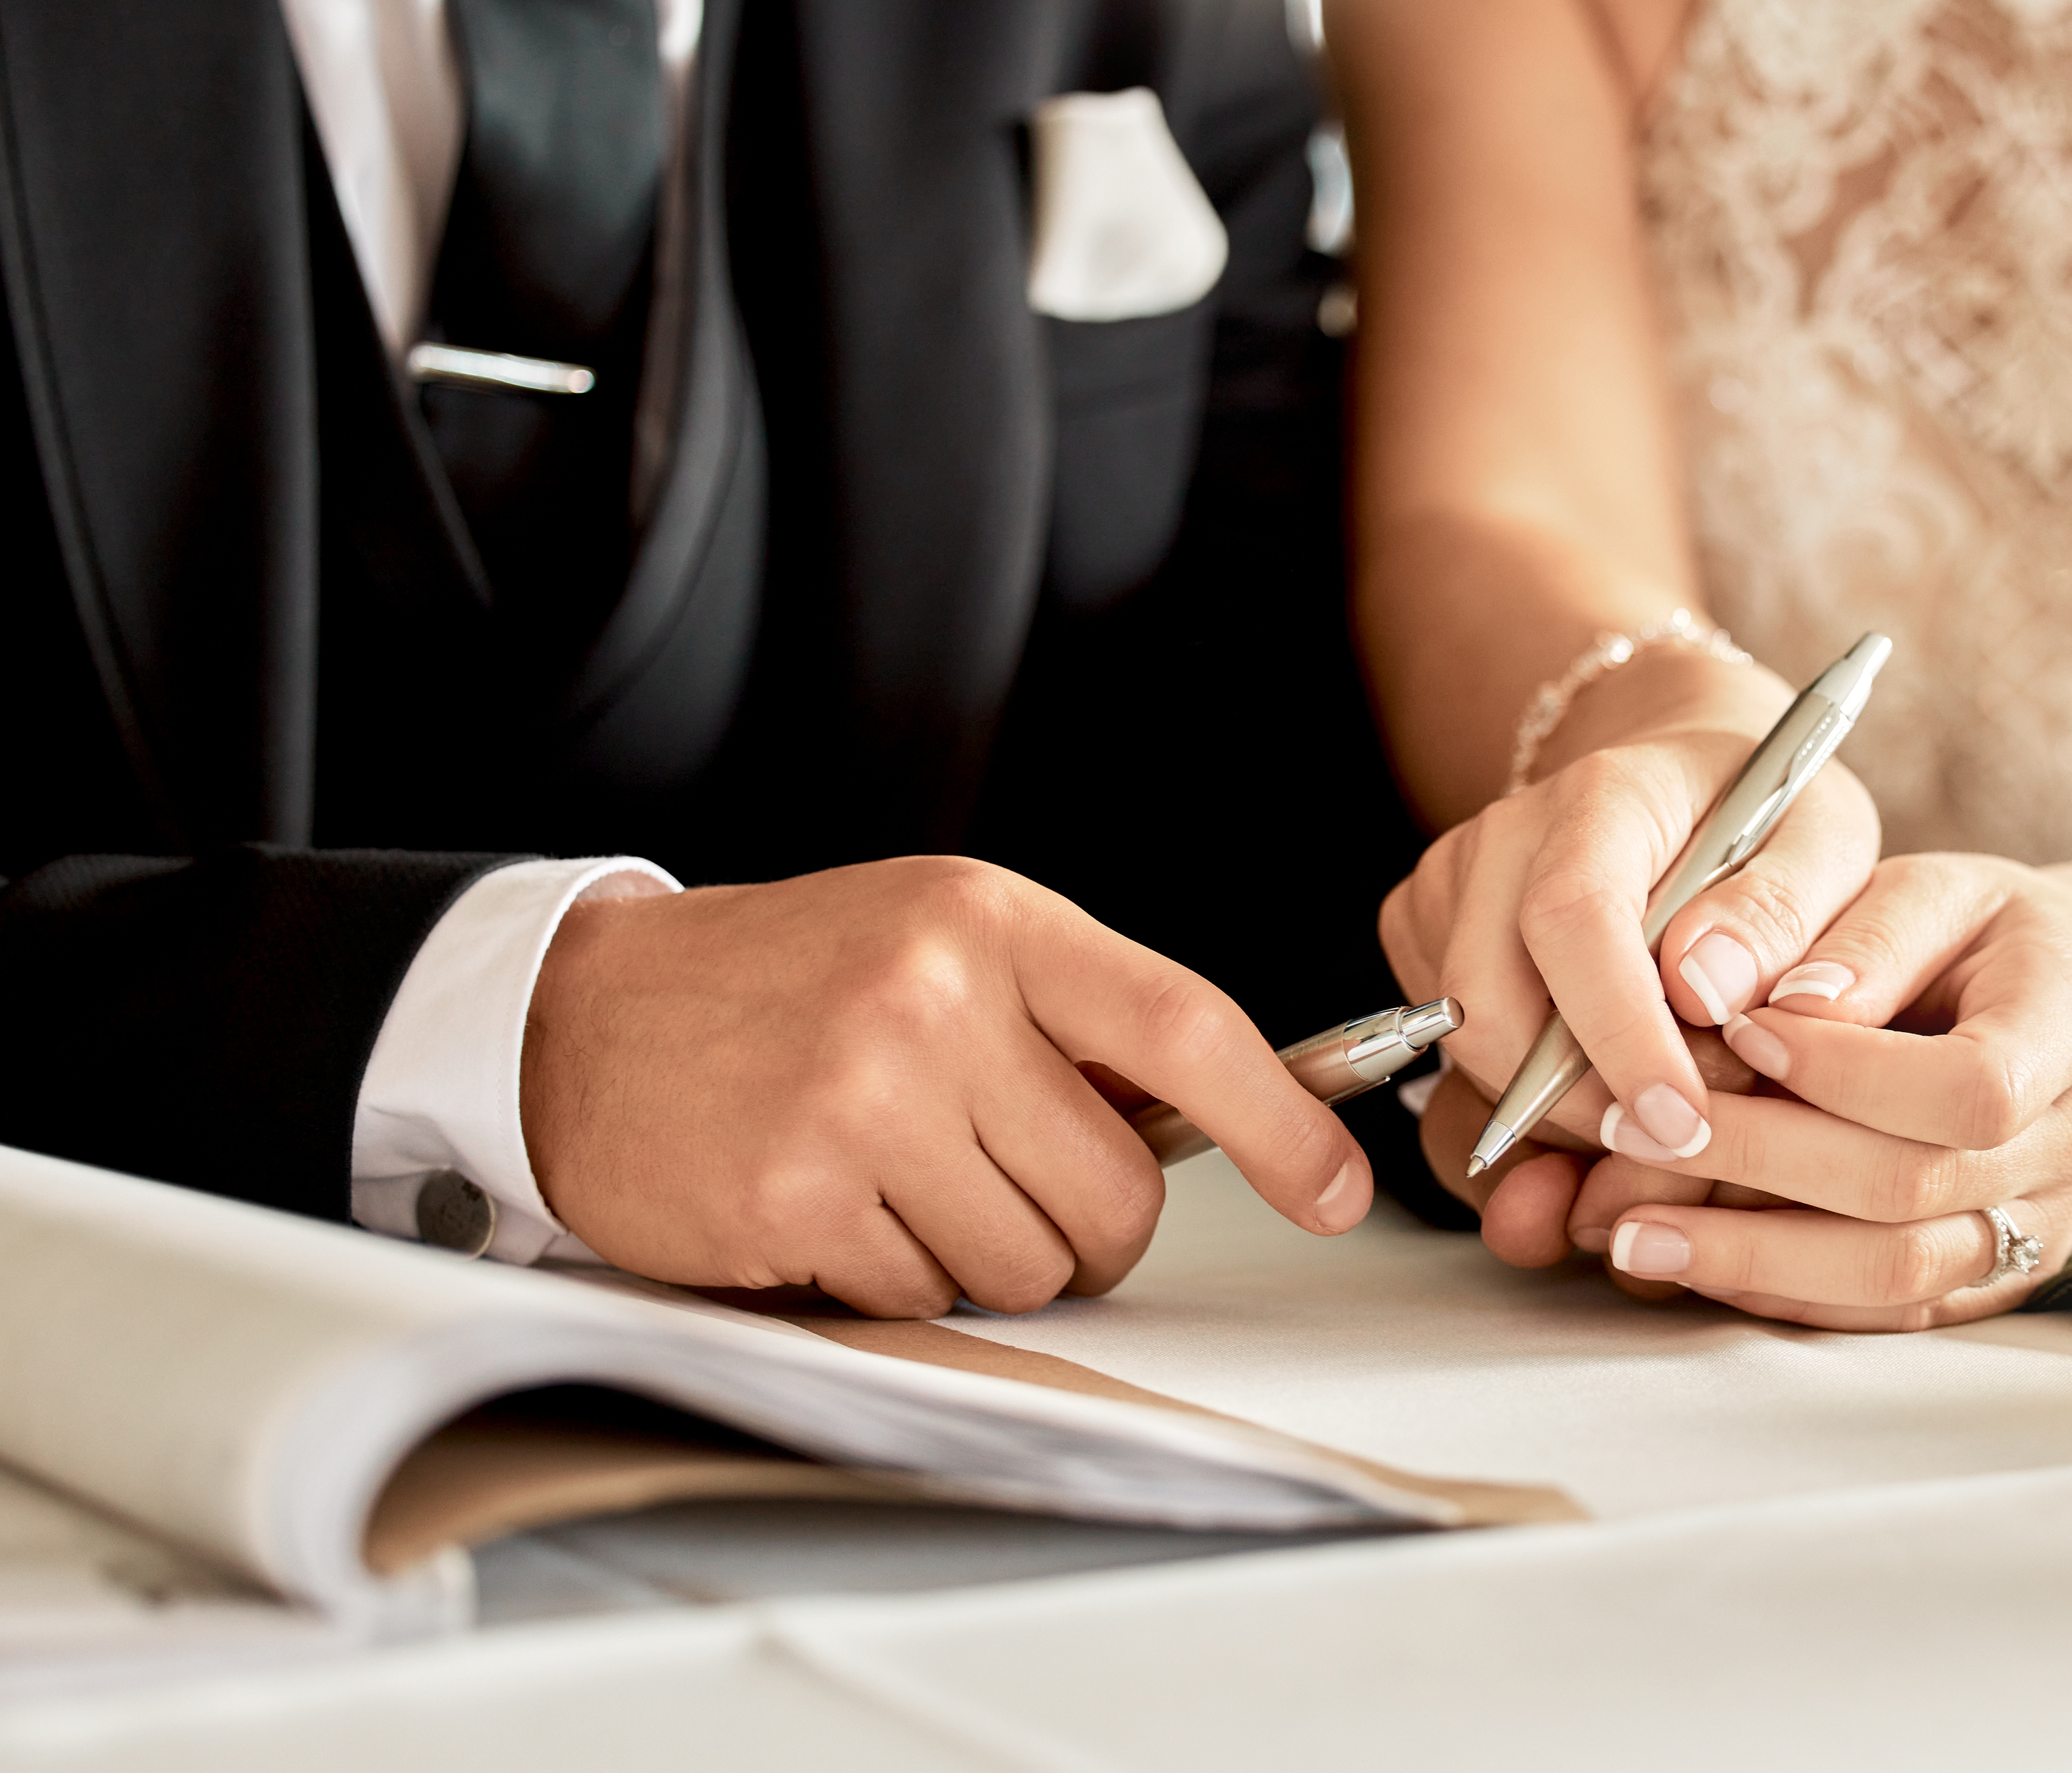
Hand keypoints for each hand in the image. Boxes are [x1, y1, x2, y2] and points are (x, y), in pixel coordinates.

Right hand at [519, 857, 1371, 1317]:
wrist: (586, 1016)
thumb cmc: (794, 982)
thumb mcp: (940, 943)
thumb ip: (1072, 1020)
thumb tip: (1228, 1120)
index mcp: (991, 922)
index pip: (1183, 1026)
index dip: (1281, 1123)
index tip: (1338, 1191)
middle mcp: (934, 999)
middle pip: (1113, 1194)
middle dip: (1085, 1226)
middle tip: (1001, 1178)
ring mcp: (863, 1099)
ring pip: (1027, 1264)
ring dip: (982, 1253)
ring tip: (899, 1176)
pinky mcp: (797, 1196)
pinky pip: (922, 1296)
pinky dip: (891, 1275)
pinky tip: (828, 1202)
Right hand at [1380, 647, 1881, 1205]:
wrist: (1687, 780)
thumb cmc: (1765, 816)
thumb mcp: (1828, 844)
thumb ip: (1787, 914)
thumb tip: (1713, 990)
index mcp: (1605, 795)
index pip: (1574, 918)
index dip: (1619, 1036)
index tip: (1684, 1121)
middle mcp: (1505, 836)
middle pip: (1491, 1009)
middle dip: (1583, 1107)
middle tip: (1687, 1134)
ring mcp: (1451, 887)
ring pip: (1470, 1051)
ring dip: (1562, 1113)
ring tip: (1662, 1097)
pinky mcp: (1423, 934)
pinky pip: (1457, 1058)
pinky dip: (1533, 1100)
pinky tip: (1610, 1074)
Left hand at [1554, 853, 2071, 1328]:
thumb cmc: (1985, 933)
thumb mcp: (1937, 890)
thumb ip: (1866, 940)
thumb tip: (1778, 1008)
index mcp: (2068, 1028)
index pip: (1969, 1087)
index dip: (1845, 1071)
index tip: (1738, 1030)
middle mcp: (2066, 1147)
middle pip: (1910, 1188)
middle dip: (1756, 1161)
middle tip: (1627, 1131)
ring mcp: (2033, 1228)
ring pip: (1893, 1273)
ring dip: (1750, 1256)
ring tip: (1628, 1232)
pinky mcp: (1986, 1279)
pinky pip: (1883, 1310)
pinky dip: (1779, 1291)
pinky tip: (1686, 1261)